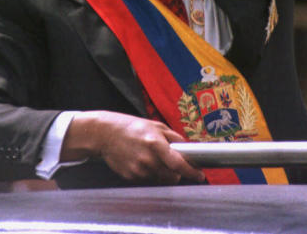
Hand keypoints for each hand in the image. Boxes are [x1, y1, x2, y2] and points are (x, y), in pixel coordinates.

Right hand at [64, 111, 204, 184]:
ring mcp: (137, 170)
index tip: (200, 175)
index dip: (191, 172)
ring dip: (164, 173)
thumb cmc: (133, 128)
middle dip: (178, 173)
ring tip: (155, 158)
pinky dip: (151, 173)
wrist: (106, 134)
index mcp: (155, 144)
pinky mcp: (130, 177)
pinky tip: (143, 161)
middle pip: (172, 177)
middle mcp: (147, 159)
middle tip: (176, 164)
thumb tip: (189, 150)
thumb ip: (175, 138)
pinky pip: (148, 179)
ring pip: (160, 179)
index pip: (178, 164)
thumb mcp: (157, 126)